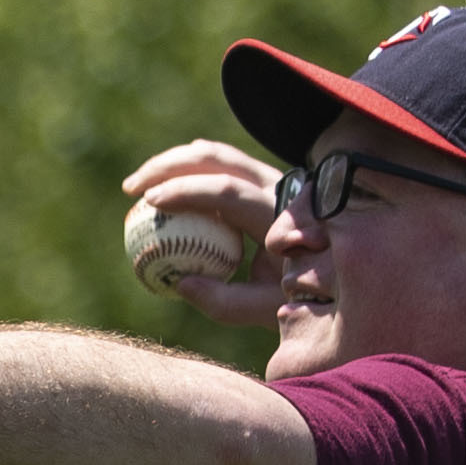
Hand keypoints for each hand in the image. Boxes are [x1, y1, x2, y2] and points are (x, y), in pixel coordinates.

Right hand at [117, 138, 290, 331]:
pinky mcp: (262, 182)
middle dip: (170, 165)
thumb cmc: (302, 297)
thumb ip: (225, 303)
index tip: (150, 203)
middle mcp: (278, 185)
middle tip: (132, 188)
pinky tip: (162, 189)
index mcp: (280, 214)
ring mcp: (270, 178)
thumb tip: (179, 284)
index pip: (227, 191)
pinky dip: (188, 173)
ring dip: (175, 163)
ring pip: (218, 155)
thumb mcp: (267, 309)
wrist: (333, 276)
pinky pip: (220, 168)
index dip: (186, 191)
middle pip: (217, 158)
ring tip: (139, 186)